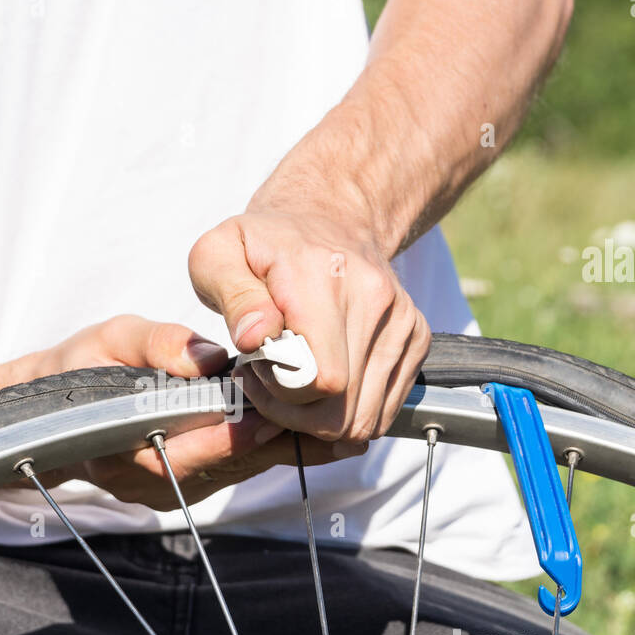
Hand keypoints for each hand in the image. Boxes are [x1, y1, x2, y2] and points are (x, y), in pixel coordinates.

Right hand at [30, 314, 348, 509]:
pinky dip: (266, 452)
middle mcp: (144, 482)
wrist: (48, 410)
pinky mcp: (182, 488)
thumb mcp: (109, 340)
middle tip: (325, 427)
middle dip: (273, 446)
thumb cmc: (78, 370)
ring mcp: (163, 493)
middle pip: (220, 468)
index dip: (227, 436)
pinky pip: (231, 471)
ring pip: (232, 474)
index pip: (181, 453)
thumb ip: (156, 346)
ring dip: (280, 453)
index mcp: (120, 449)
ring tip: (332, 432)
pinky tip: (304, 437)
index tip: (267, 414)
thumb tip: (208, 360)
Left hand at [188, 209, 430, 449]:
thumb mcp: (218, 254)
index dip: (281, 394)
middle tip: (267, 382)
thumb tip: (256, 338)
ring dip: (322, 417)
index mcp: (325, 279)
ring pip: (365, 418)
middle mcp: (375, 300)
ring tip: (291, 380)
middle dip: (297, 414)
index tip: (254, 371)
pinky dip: (349, 410)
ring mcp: (402, 321)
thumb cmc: (263, 244)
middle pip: (344, 411)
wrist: (327, 216)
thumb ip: (233, 297)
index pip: (321, 380)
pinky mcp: (416, 337)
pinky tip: (320, 380)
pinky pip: (384, 409)